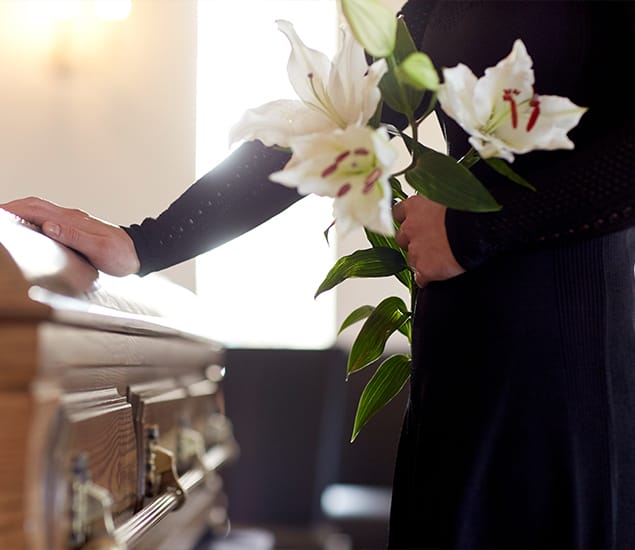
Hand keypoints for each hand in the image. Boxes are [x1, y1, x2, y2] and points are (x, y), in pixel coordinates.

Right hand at [1, 197, 140, 276]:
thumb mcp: (100, 250)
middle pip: (35, 206)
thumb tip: (48, 226)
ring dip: (20, 212)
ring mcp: (73, 222)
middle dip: (12, 208)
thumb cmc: (122, 255)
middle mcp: (71, 217)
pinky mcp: (76, 229)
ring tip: (6, 222)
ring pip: (41, 211)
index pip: (36, 209)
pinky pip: (48, 219)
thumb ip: (75, 237)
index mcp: (73, 220)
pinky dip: (32, 220)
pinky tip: (27, 228)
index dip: (14, 209)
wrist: (140, 253)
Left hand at [393, 195, 464, 287]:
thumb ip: (435, 203)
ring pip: (410, 259)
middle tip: (430, 242)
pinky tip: (438, 274)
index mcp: (415, 206)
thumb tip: (438, 206)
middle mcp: (410, 228)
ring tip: (439, 259)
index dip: (406, 219)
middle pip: (401, 238)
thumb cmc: (469, 208)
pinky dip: (427, 278)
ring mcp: (416, 250)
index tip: (414, 222)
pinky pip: (420, 278)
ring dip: (421, 260)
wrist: (478, 228)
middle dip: (412, 241)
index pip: (398, 213)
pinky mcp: (424, 269)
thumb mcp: (448, 196)